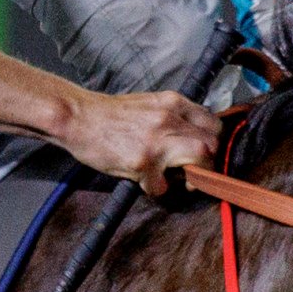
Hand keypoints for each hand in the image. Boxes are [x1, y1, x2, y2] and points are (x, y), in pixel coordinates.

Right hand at [60, 88, 227, 190]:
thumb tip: (193, 138)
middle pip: (212, 144)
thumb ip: (173, 117)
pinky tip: (141, 179)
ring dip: (191, 177)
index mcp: (173, 103)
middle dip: (207, 164)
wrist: (78, 118)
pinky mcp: (143, 161)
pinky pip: (162, 185)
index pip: (214, 124)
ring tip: (171, 178)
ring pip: (200, 160)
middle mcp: (170, 118)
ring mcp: (158, 139)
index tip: (202, 155)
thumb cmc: (110, 115)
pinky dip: (154, 188)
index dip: (213, 144)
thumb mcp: (149, 105)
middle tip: (191, 173)